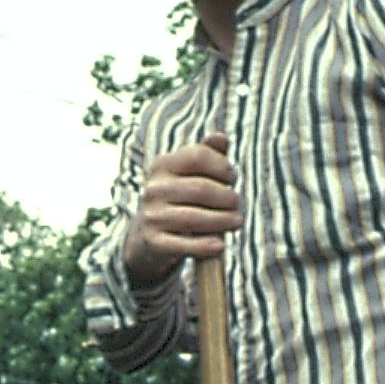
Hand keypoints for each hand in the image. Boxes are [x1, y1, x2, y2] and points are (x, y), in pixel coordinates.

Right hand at [123, 130, 237, 288]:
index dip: (223, 166)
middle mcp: (154, 188)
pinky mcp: (153, 242)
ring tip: (236, 222)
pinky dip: (206, 246)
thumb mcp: (188, 174)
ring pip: (194, 218)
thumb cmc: (178, 199)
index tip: (232, 178)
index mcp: (162, 165)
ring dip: (223, 221)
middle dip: (227, 197)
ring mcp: (152, 216)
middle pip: (201, 189)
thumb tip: (221, 137)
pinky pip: (184, 245)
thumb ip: (206, 154)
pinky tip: (220, 245)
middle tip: (237, 204)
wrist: (147, 236)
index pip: (199, 156)